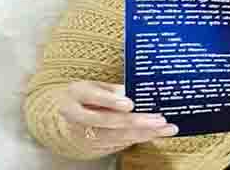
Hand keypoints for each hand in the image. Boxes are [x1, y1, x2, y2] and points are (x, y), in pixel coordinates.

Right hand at [58, 81, 177, 150]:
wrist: (65, 114)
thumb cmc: (86, 95)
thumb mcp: (95, 84)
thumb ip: (112, 89)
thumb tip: (134, 93)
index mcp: (77, 93)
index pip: (94, 97)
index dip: (111, 102)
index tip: (130, 104)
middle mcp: (76, 114)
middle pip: (108, 121)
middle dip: (136, 121)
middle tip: (159, 119)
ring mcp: (83, 133)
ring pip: (115, 136)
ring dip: (143, 133)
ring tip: (164, 129)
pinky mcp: (92, 145)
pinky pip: (118, 143)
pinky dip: (138, 138)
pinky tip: (154, 134)